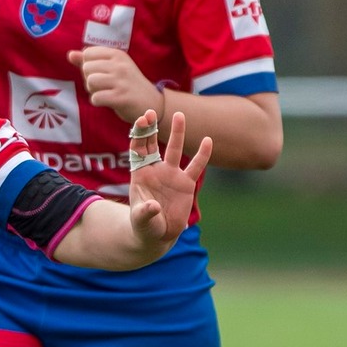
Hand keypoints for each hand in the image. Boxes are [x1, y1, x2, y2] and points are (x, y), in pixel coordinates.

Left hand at [70, 46, 162, 122]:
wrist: (152, 103)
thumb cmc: (127, 84)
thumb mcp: (112, 68)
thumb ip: (90, 61)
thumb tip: (70, 54)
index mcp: (117, 54)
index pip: (88, 53)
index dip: (89, 66)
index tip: (102, 73)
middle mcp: (119, 65)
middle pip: (86, 68)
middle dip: (90, 80)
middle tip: (105, 86)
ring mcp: (121, 81)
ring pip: (90, 81)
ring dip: (93, 91)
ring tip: (106, 93)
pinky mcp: (121, 97)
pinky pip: (96, 98)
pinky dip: (98, 102)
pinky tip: (108, 101)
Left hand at [124, 111, 212, 256]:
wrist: (158, 234)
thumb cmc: (144, 225)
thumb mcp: (141, 220)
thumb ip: (144, 212)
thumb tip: (152, 206)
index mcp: (140, 175)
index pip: (137, 151)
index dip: (139, 136)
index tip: (141, 121)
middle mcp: (155, 170)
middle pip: (153, 145)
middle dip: (151, 129)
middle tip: (151, 111)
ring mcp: (172, 175)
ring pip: (175, 150)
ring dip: (177, 133)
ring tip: (180, 115)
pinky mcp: (186, 184)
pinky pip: (196, 167)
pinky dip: (202, 154)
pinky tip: (208, 141)